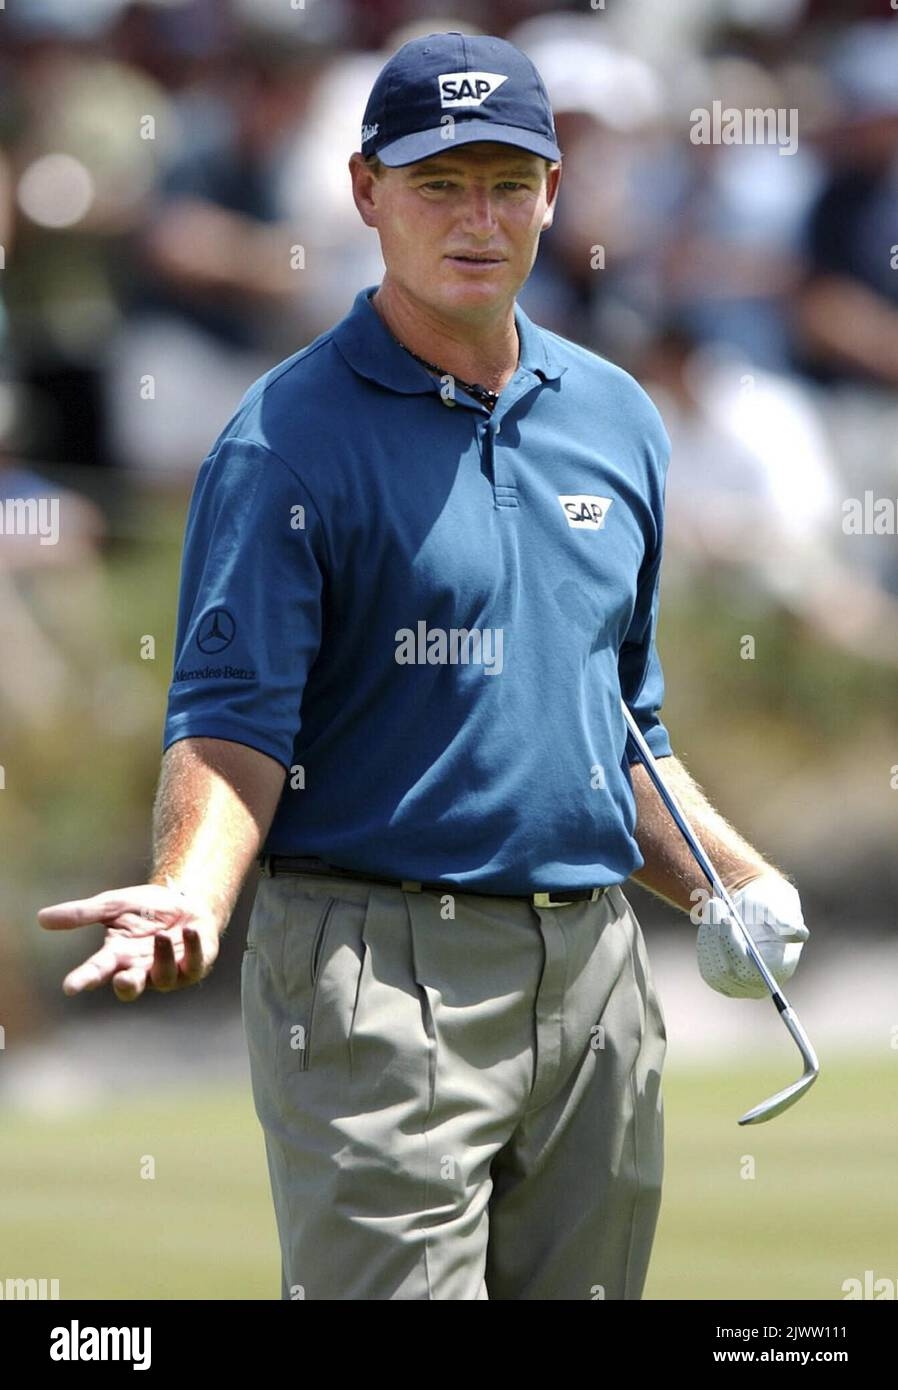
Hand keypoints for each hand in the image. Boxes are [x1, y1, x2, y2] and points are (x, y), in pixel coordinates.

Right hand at [37, 881, 220, 1002]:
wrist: (185, 901)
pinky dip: (192, 947)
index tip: (70, 987)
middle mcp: (141, 969)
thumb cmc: (146, 909)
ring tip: (160, 936)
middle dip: (127, 985)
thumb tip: (41, 918)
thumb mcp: (112, 905)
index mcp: (117, 957)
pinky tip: (189, 931)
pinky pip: (194, 963)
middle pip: (129, 987)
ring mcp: (169, 971)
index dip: (84, 979)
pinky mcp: (195, 965)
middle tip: (124, 977)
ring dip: (161, 957)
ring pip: (163, 976)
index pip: (96, 971)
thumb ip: (81, 914)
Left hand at [695, 872, 808, 998]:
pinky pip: (707, 965)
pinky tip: (713, 924)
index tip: (726, 917)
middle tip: (716, 903)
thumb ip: (785, 920)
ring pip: (715, 966)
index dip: (736, 944)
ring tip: (716, 906)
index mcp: (781, 967)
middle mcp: (762, 984)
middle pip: (729, 969)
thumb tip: (798, 933)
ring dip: (710, 935)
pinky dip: (706, 941)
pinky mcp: (722, 982)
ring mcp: (740, 986)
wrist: (755, 909)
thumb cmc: (771, 904)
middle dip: (719, 935)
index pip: (752, 966)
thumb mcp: (779, 906)